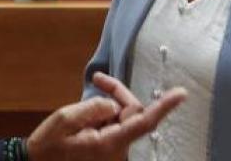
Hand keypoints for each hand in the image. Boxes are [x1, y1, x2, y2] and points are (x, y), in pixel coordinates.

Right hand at [25, 72, 185, 160]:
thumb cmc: (49, 146)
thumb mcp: (65, 119)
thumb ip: (93, 107)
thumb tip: (112, 104)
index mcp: (109, 144)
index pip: (144, 122)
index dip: (164, 107)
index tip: (181, 93)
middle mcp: (118, 150)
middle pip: (132, 113)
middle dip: (118, 95)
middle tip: (98, 79)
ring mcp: (115, 152)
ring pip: (123, 119)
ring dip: (108, 106)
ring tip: (81, 109)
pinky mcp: (110, 150)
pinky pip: (115, 126)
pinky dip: (104, 116)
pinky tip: (84, 118)